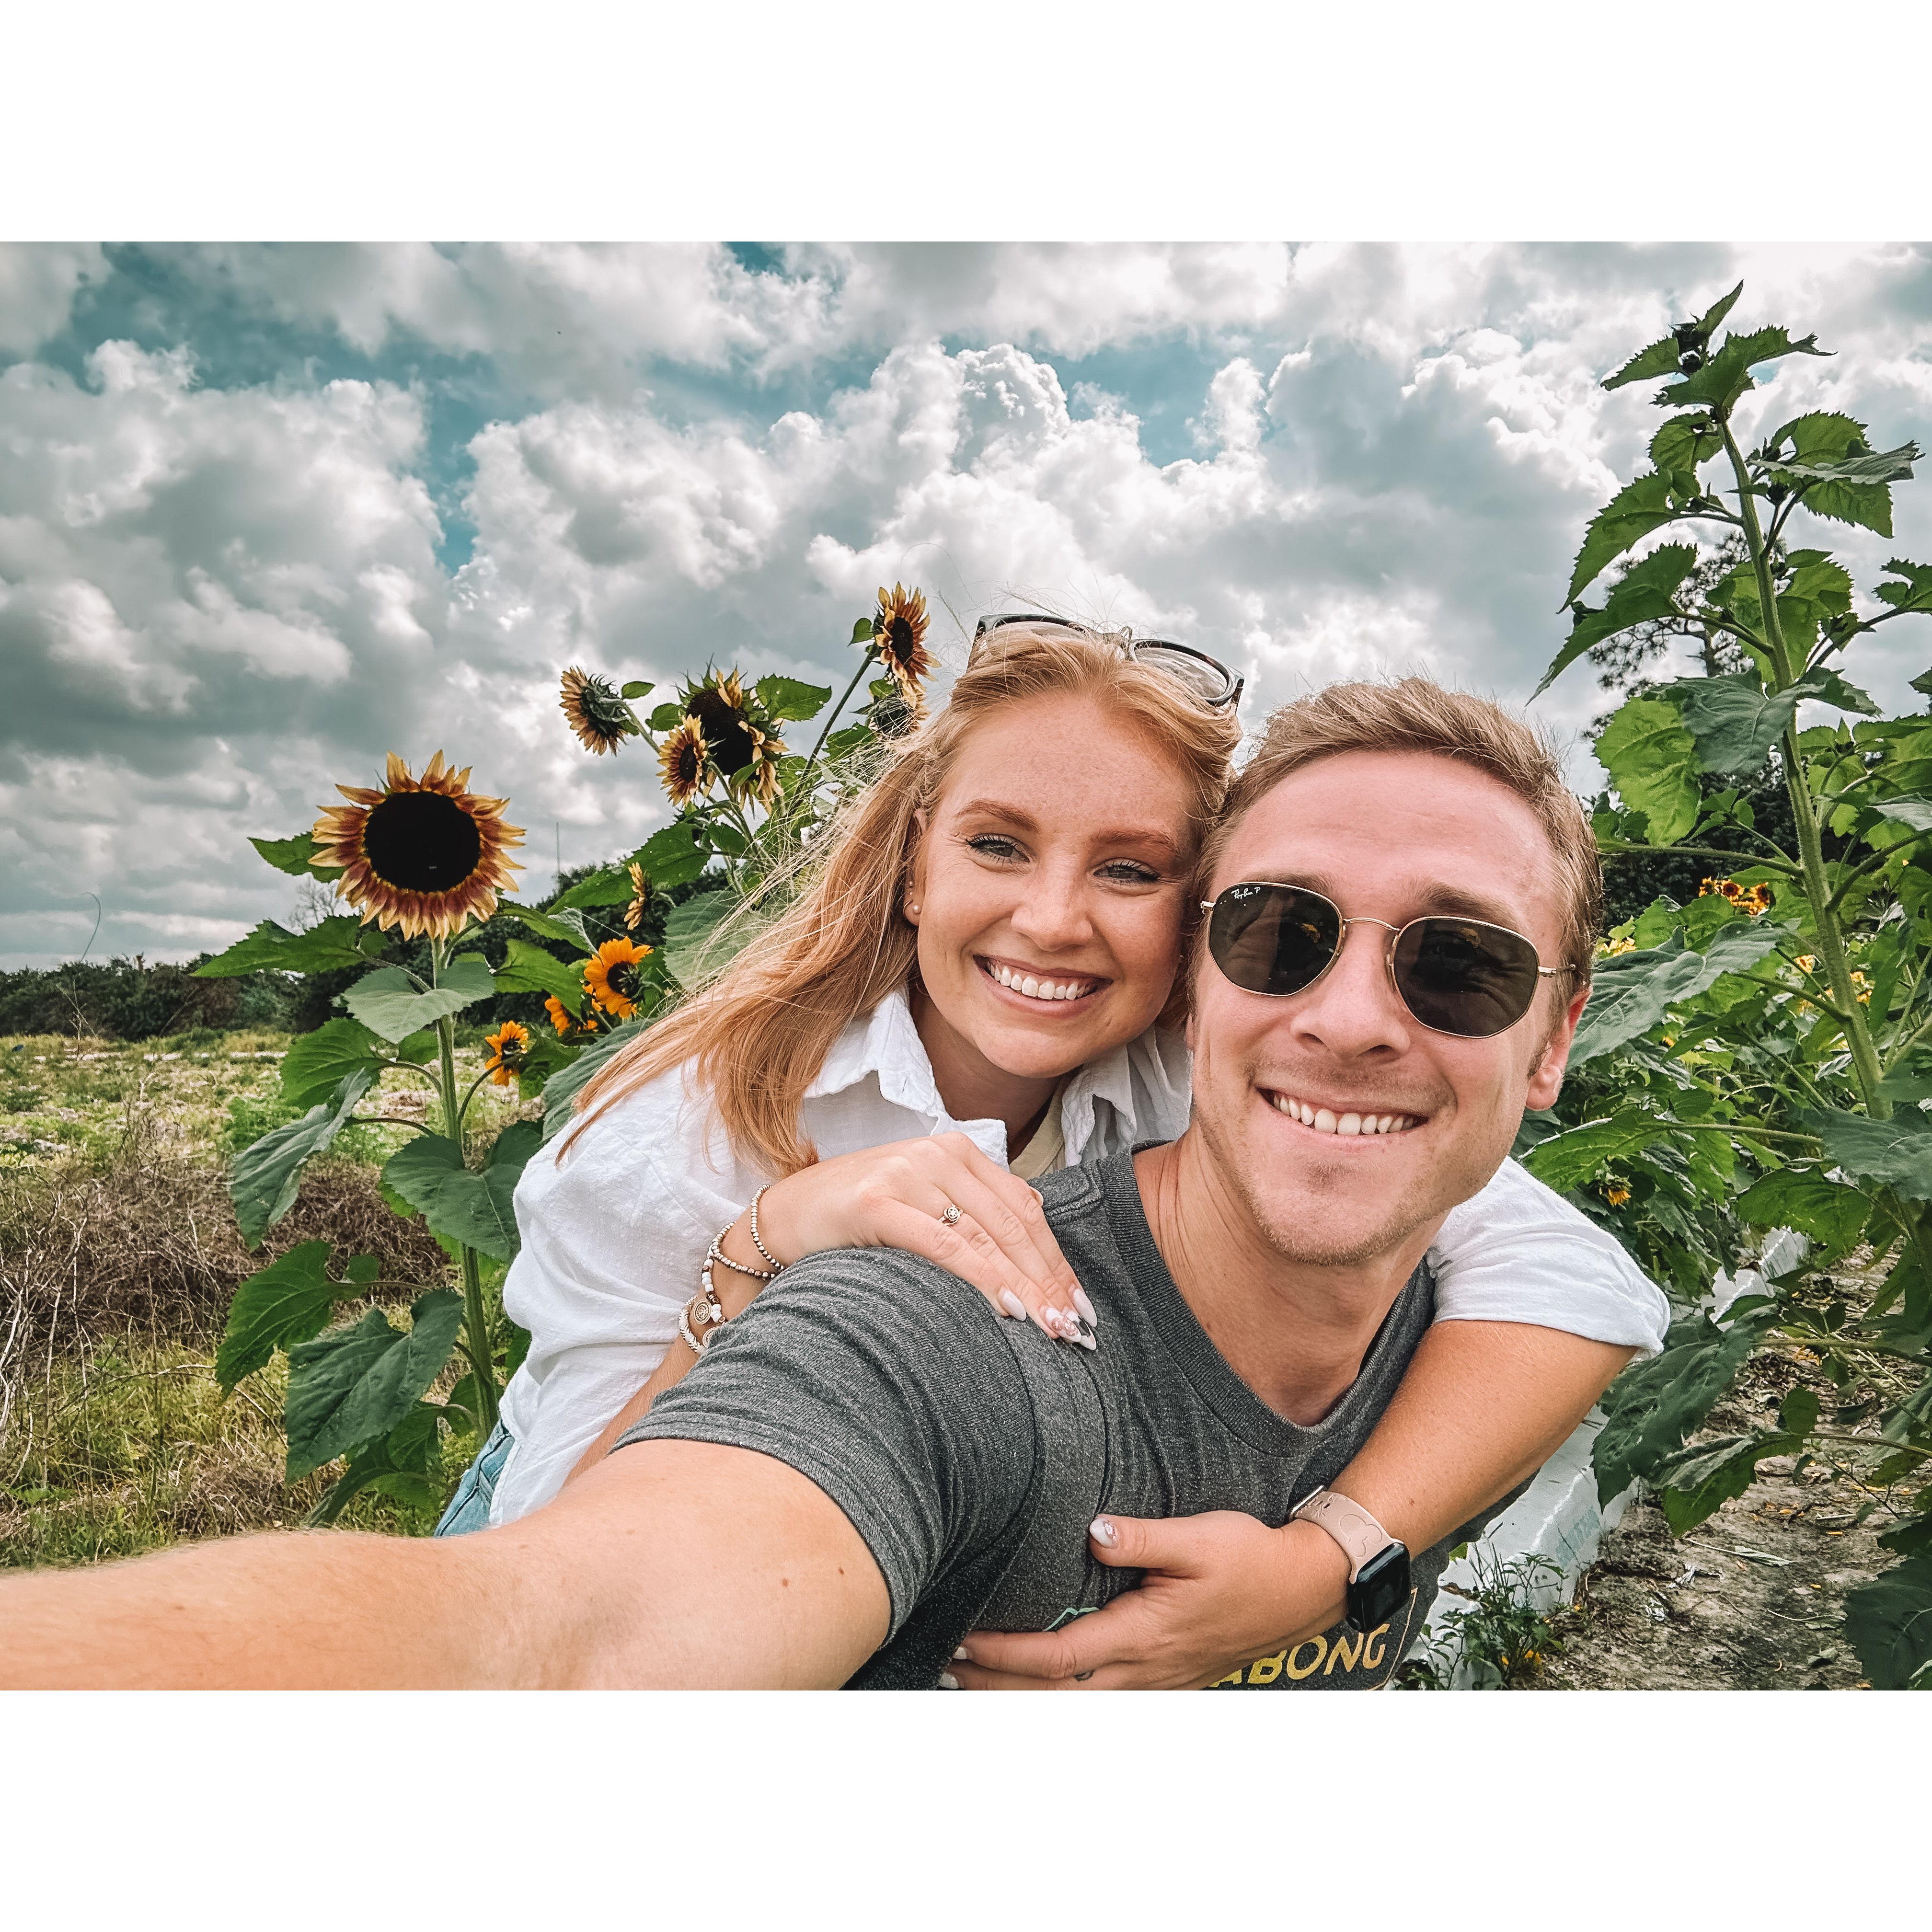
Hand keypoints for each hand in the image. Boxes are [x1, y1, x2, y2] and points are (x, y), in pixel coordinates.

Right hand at [753, 1132, 1091, 1341]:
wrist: (784, 1215)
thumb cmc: (859, 1218)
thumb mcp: (925, 1204)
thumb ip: (973, 1214)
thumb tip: (1037, 1247)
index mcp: (958, 1151)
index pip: (1024, 1208)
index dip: (1056, 1259)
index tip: (1079, 1305)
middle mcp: (938, 1154)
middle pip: (1013, 1224)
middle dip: (1049, 1279)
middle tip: (1074, 1327)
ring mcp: (907, 1173)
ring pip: (986, 1235)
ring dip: (1026, 1285)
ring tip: (1052, 1327)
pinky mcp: (877, 1201)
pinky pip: (944, 1244)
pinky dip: (982, 1278)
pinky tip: (1009, 1307)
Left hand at [947, 1514, 1349, 1689]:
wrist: (1302, 1590)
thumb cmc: (1250, 1558)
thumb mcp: (1199, 1535)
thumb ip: (1142, 1537)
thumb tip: (1093, 1531)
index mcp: (1146, 1633)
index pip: (1060, 1657)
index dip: (1007, 1655)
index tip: (965, 1642)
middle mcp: (1146, 1668)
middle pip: (1058, 1696)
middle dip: (999, 1688)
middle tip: (948, 1668)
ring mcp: (1157, 1681)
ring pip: (1079, 1706)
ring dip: (1025, 1698)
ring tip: (976, 1680)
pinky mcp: (1166, 1679)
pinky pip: (1104, 1701)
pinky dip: (1063, 1698)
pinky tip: (1041, 1686)